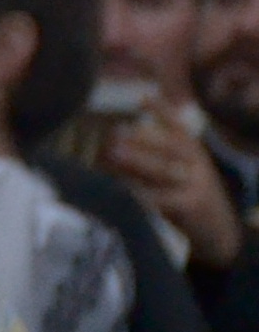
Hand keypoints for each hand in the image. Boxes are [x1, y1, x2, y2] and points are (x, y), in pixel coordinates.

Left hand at [109, 107, 245, 273]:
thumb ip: (157, 156)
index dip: (163, 111)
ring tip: (111, 154)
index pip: (179, 127)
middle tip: (114, 134)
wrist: (220, 234)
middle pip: (169, 147)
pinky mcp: (190, 206)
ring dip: (135, 161)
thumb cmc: (188, 198)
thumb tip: (117, 137)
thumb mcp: (182, 172)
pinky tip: (119, 189)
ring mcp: (196, 185)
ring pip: (162, 170)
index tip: (143, 97)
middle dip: (141, 139)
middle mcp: (198, 165)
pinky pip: (159, 197)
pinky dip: (138, 193)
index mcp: (195, 153)